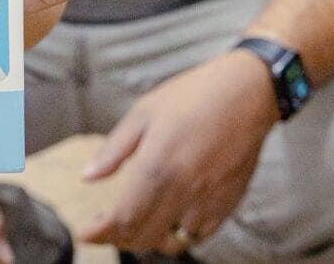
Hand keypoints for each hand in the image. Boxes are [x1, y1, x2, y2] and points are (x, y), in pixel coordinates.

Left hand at [78, 51, 277, 254]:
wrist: (247, 92)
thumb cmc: (192, 95)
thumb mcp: (144, 112)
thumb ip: (114, 149)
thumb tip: (88, 177)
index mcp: (159, 165)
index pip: (124, 218)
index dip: (101, 233)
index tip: (86, 233)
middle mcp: (184, 189)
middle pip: (146, 236)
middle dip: (119, 240)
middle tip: (105, 230)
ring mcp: (209, 199)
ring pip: (173, 242)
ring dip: (149, 240)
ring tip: (136, 226)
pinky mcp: (229, 202)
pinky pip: (200, 236)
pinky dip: (180, 236)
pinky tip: (169, 220)